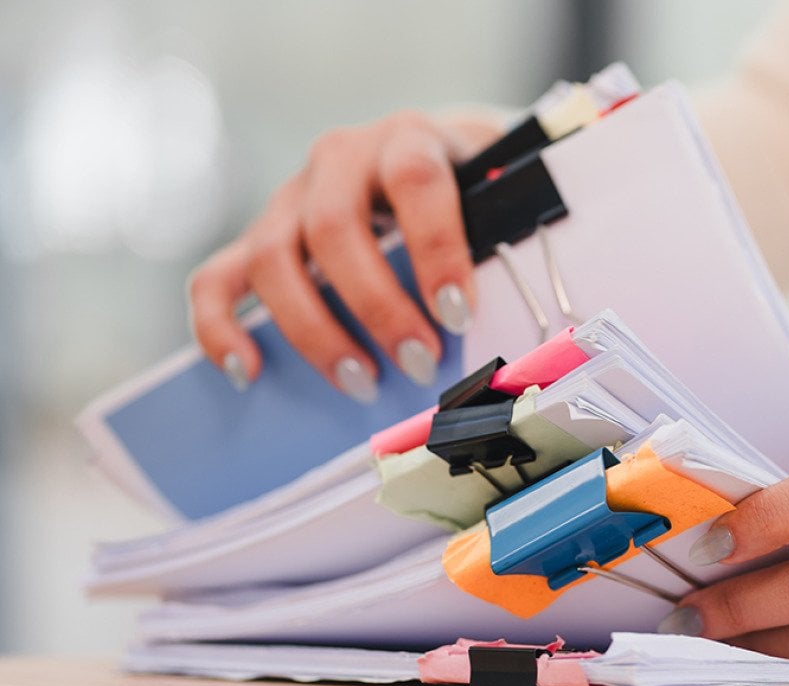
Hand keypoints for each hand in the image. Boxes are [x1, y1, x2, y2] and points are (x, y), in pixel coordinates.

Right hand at [187, 111, 501, 400]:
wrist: (434, 157)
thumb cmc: (472, 191)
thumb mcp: (495, 197)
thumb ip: (500, 239)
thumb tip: (513, 327)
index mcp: (409, 140)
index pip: (417, 182)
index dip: (437, 250)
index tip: (459, 315)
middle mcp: (341, 160)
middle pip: (335, 228)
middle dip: (377, 307)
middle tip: (419, 364)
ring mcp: (291, 197)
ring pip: (274, 257)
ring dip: (314, 330)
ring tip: (362, 383)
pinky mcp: (256, 236)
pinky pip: (217, 278)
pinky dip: (220, 327)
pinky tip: (248, 371)